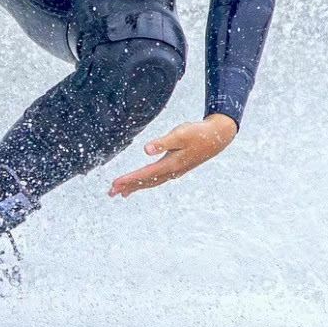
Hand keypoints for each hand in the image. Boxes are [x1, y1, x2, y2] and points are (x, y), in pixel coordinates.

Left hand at [108, 114, 237, 197]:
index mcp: (171, 164)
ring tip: (121, 193)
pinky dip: (146, 182)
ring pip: (151, 182)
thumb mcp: (180, 134)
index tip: (114, 184)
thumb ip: (162, 142)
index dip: (128, 179)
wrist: (217, 137)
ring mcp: (175, 171)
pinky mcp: (177, 168)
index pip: (144, 174)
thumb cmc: (198, 133)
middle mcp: (172, 171)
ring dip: (136, 186)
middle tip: (110, 193)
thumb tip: (145, 149)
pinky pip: (157, 179)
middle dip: (128, 187)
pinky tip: (142, 182)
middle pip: (145, 182)